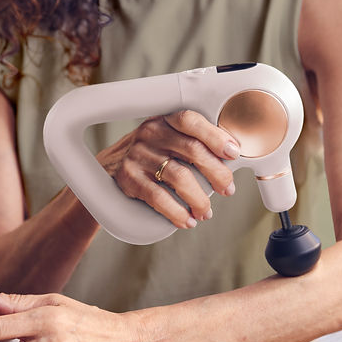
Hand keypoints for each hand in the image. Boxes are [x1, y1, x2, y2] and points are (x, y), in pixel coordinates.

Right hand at [98, 110, 239, 228]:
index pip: (191, 121)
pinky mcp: (129, 179)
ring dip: (199, 199)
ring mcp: (138, 156)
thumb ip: (193, 142)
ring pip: (179, 177)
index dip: (216, 136)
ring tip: (206, 212)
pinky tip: (187, 220)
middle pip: (192, 150)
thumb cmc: (150, 154)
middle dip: (217, 173)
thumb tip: (231, 159)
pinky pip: (159, 198)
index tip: (234, 153)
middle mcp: (150, 134)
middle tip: (228, 190)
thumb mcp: (167, 138)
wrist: (108, 166)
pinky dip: (177, 212)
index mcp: (164, 121)